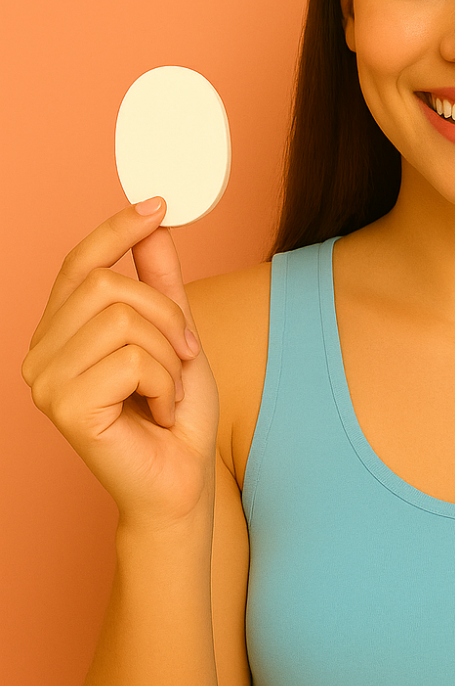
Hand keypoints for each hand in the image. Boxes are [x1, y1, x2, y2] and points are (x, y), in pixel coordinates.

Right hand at [21, 200, 219, 531]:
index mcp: (61, 332)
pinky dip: (163, 382)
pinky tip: (158, 411)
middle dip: (165, 315)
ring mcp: (46, 382)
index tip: (157, 204)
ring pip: (124, 319)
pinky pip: (131, 359)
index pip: (81, 262)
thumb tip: (154, 223)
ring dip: (167, 355)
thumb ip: (159, 281)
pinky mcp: (64, 407)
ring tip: (167, 390)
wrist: (179, 481)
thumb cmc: (174, 413)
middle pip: (109, 285)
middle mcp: (41, 353)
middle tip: (182, 355)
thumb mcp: (174, 332)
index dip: (117, 229)